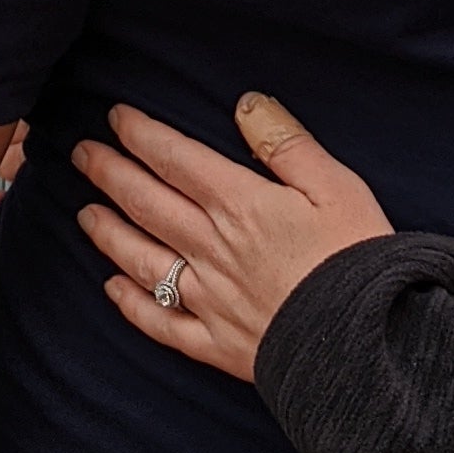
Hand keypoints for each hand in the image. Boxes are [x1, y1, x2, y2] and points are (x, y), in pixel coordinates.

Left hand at [75, 92, 391, 382]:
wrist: (370, 347)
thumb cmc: (360, 261)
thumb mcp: (336, 186)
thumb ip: (286, 144)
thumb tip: (245, 105)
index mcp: (242, 205)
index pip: (177, 160)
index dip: (142, 136)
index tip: (116, 118)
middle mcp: (214, 249)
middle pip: (148, 204)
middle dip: (110, 175)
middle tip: (82, 155)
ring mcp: (211, 300)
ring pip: (143, 260)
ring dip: (109, 234)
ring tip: (86, 214)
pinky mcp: (218, 344)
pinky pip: (162, 323)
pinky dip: (132, 305)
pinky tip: (112, 290)